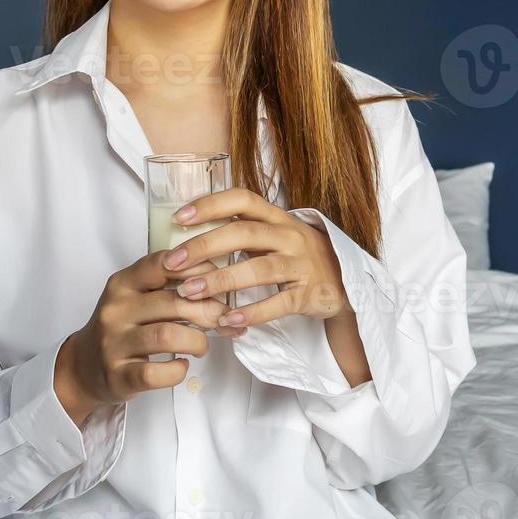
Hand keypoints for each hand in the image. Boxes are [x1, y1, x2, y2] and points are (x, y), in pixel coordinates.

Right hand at [54, 249, 241, 424]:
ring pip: (167, 335)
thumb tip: (220, 279)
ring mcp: (113, 343)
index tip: (216, 282)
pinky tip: (181, 365)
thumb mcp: (136, 297)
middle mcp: (115, 310)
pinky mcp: (118, 375)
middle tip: (220, 319)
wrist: (84, 367)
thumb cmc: (122, 327)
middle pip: (173, 302)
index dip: (197, 269)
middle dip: (208, 311)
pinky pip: (156, 373)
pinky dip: (177, 370)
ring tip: (201, 345)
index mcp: (122, 283)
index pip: (162, 263)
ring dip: (197, 341)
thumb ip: (169, 286)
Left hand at [161, 186, 351, 329]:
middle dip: (204, 247)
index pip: (242, 200)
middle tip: (173, 262)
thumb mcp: (273, 234)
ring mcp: (301, 264)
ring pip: (259, 269)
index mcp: (276, 217)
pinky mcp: (308, 294)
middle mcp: (290, 236)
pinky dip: (252, 311)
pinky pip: (278, 303)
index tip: (179, 218)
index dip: (210, 204)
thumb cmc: (296, 256)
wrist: (344, 281)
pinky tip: (228, 318)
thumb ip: (240, 230)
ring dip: (221, 280)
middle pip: (244, 234)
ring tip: (190, 293)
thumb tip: (188, 231)